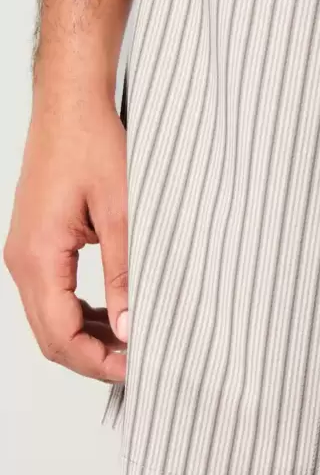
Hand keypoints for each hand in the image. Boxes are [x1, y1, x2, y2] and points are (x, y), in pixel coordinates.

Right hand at [5, 94, 127, 380]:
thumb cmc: (94, 144)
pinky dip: (82, 313)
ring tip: (135, 344)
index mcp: (37, 256)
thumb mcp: (122, 211)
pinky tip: (118, 314)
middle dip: (93, 358)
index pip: (60, 335)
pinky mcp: (37, 244)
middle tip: (142, 365)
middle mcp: (21, 259)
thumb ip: (125, 272)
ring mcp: (25, 252)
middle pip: (50, 335)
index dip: (98, 362)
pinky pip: (54, 294)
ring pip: (50, 318)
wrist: (71, 104)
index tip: (139, 370)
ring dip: (88, 338)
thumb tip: (131, 329)